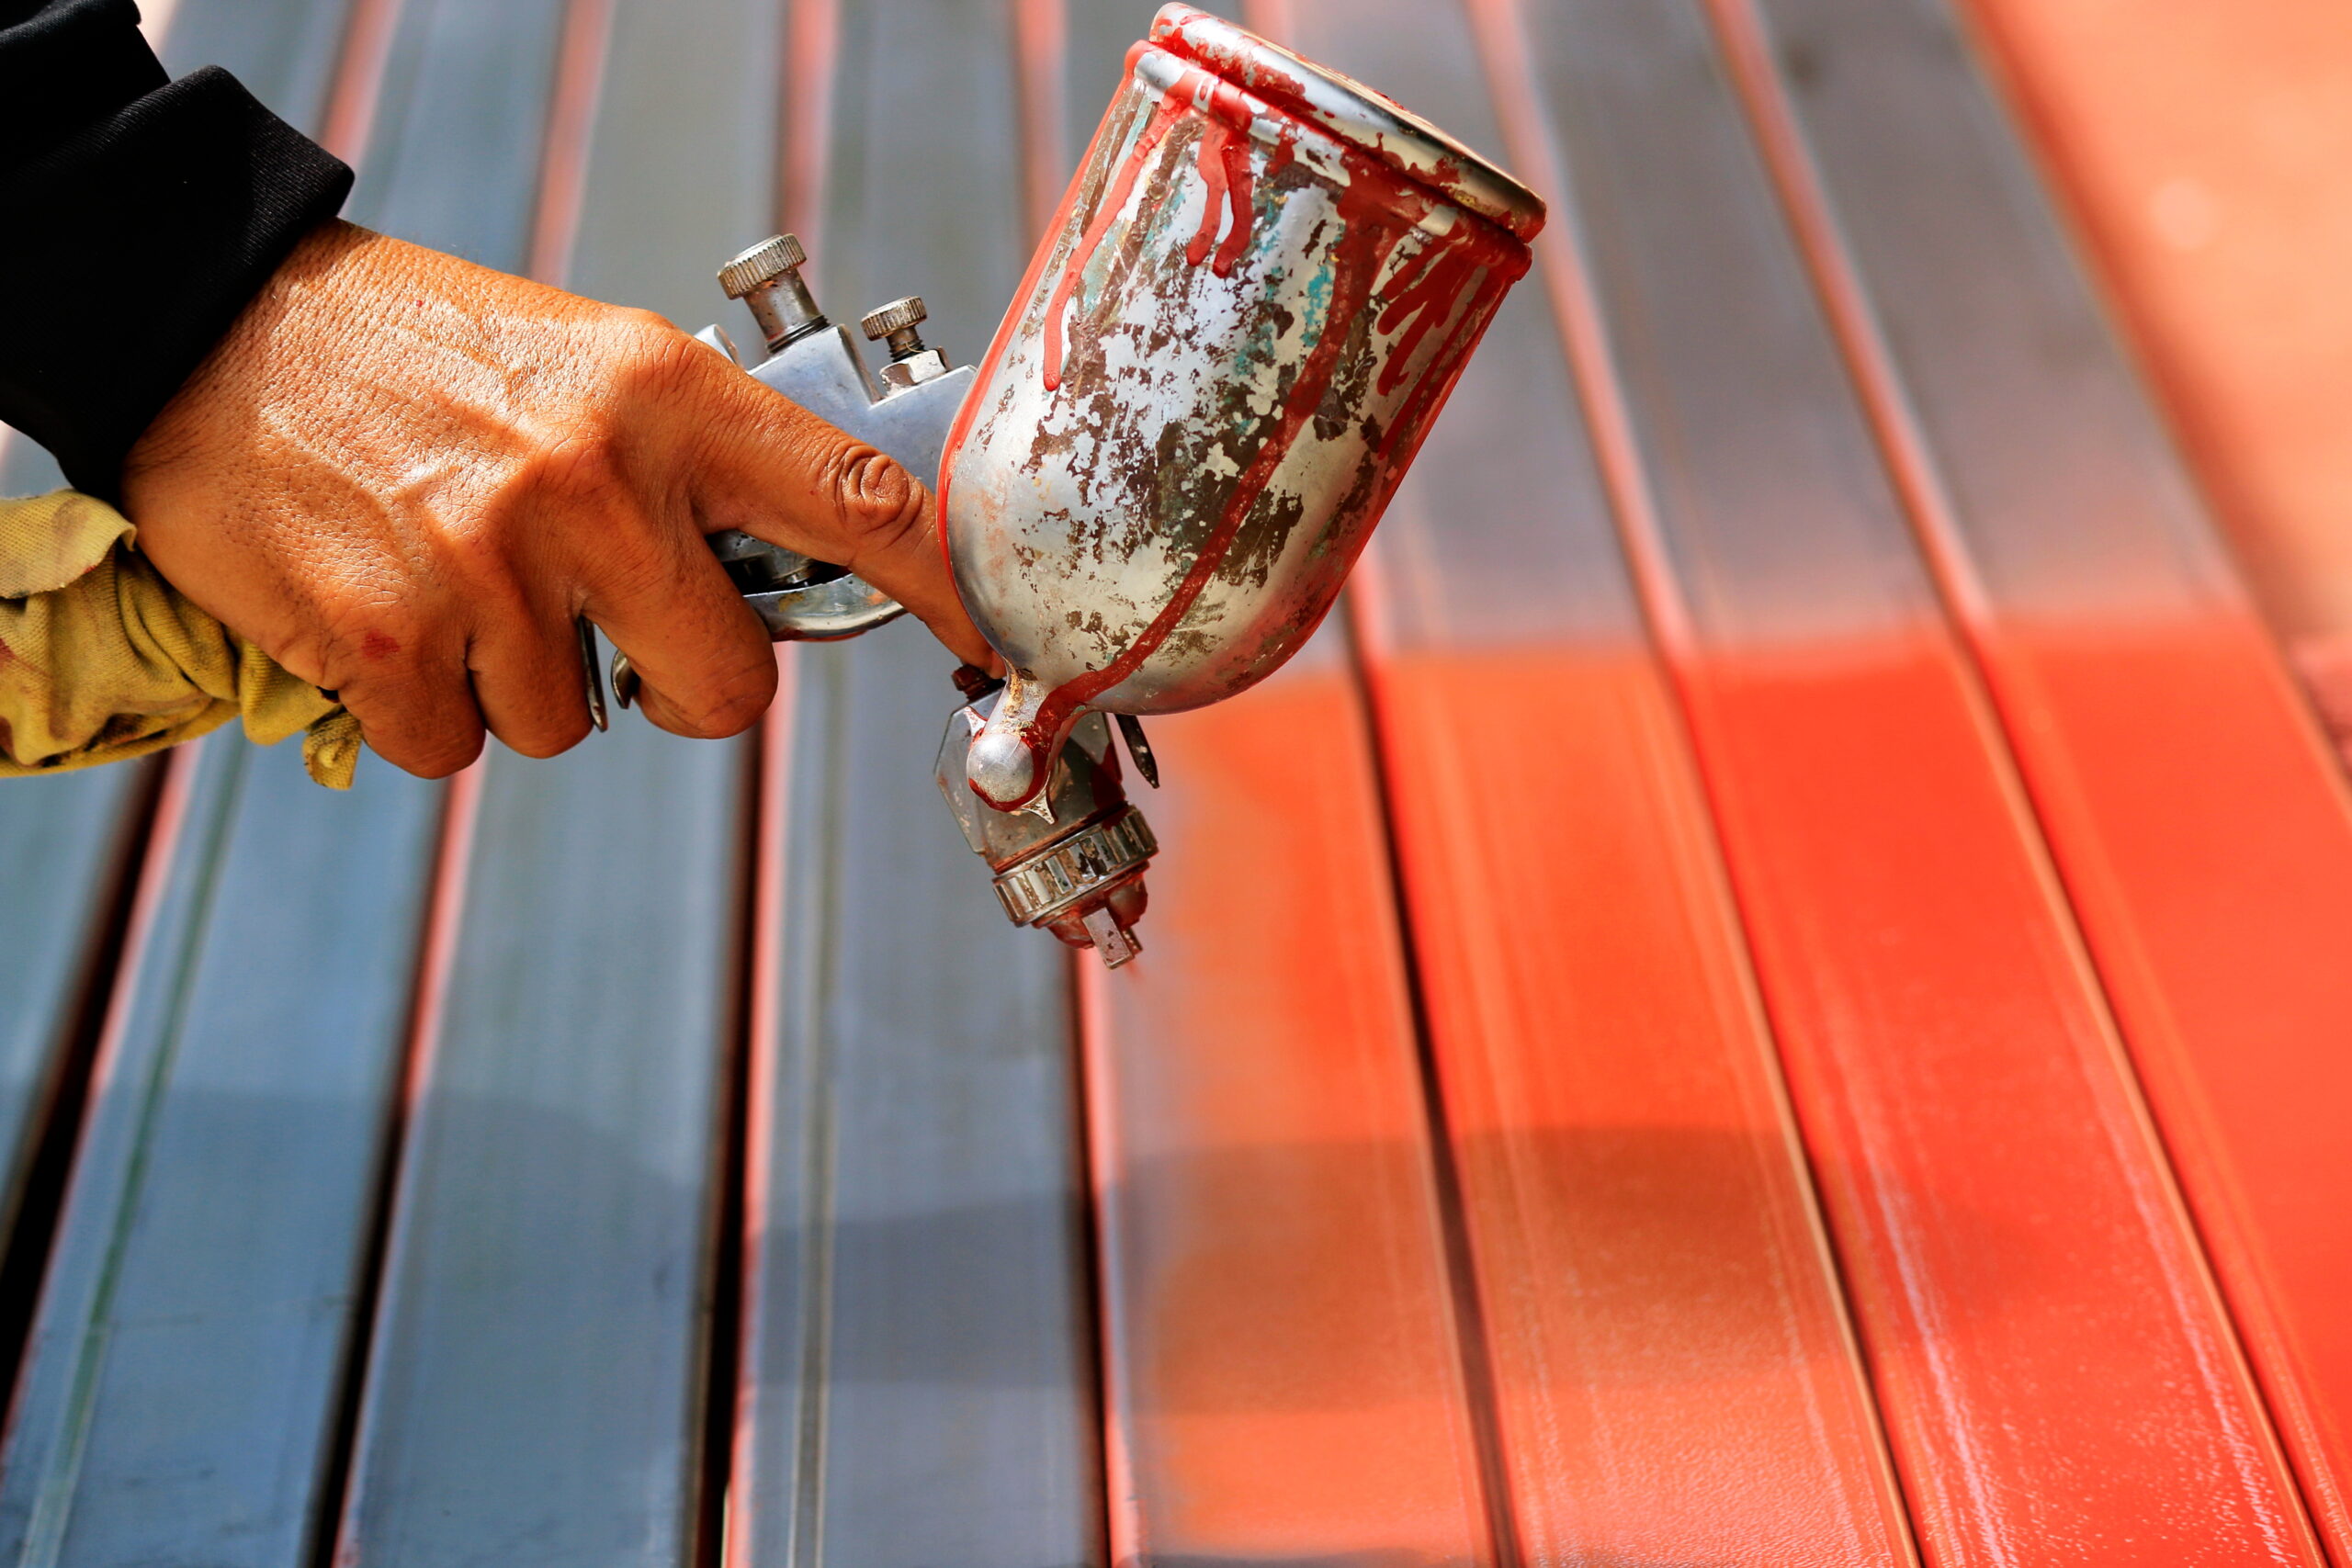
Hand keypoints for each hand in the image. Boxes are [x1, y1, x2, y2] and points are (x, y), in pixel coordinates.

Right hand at [120, 219, 989, 776]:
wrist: (217, 327)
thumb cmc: (423, 353)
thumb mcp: (592, 363)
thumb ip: (700, 466)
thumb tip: (803, 574)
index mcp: (669, 398)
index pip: (856, 500)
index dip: (942, 587)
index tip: (994, 641)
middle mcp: (595, 481)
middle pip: (725, 691)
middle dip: (681, 689)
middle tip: (616, 631)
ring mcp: (490, 566)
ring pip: (573, 729)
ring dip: (523, 681)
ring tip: (461, 577)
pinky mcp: (387, 642)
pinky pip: (459, 750)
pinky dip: (427, 708)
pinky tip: (394, 612)